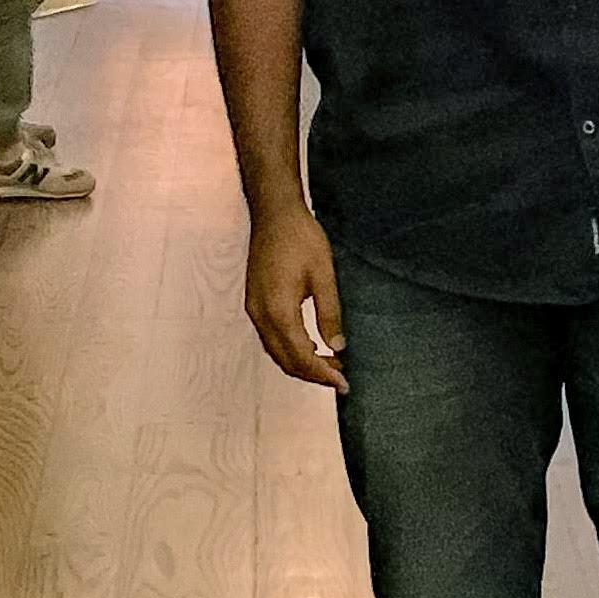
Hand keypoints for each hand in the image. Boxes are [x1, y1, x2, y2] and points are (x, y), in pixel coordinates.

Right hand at [245, 200, 346, 389]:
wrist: (274, 213)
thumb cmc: (301, 238)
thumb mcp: (324, 274)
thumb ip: (330, 313)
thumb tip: (338, 347)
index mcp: (279, 310)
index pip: (301, 356)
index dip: (323, 374)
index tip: (344, 384)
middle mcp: (261, 315)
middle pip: (285, 360)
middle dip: (313, 374)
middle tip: (341, 377)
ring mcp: (254, 310)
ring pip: (276, 351)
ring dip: (301, 362)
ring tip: (330, 365)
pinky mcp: (255, 303)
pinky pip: (271, 338)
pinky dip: (290, 349)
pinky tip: (311, 345)